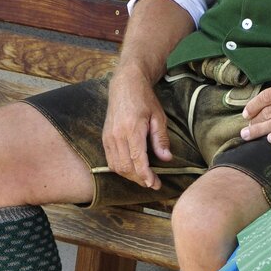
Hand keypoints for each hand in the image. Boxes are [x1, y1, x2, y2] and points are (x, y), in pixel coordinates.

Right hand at [102, 65, 172, 188]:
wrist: (125, 85)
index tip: (154, 184)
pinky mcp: (105, 138)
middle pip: (125, 167)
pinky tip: (132, 170)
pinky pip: (110, 160)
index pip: (137, 160)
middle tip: (153, 183)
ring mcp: (108, 137)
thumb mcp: (158, 117)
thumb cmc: (144, 99)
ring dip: (130, 176)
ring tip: (144, 178)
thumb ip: (160, 139)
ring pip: (116, 166)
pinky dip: (120, 169)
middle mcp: (117, 135)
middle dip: (139, 179)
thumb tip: (166, 158)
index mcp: (132, 129)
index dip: (146, 175)